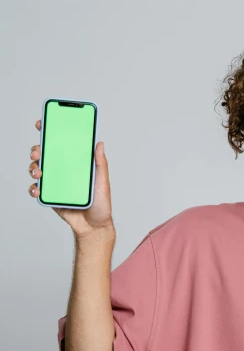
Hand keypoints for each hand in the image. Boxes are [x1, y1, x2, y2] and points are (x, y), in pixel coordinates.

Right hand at [28, 117, 114, 238]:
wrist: (94, 227)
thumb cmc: (101, 205)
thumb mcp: (103, 182)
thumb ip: (100, 164)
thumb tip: (99, 143)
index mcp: (76, 164)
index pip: (63, 144)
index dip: (52, 132)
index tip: (43, 122)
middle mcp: (64, 170)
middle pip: (46, 154)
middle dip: (38, 149)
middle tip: (38, 152)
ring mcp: (55, 183)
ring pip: (38, 169)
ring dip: (33, 167)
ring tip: (38, 171)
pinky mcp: (50, 196)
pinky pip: (37, 189)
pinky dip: (34, 187)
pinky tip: (38, 188)